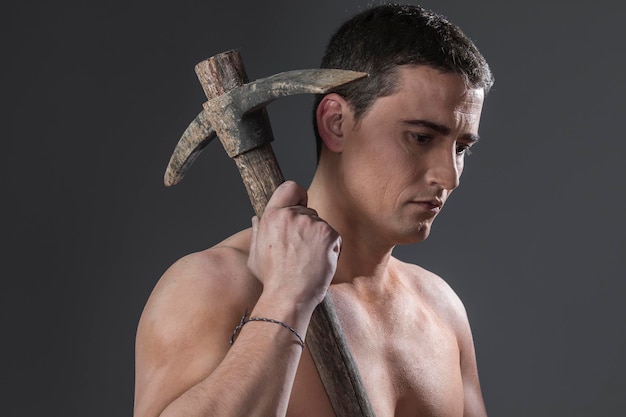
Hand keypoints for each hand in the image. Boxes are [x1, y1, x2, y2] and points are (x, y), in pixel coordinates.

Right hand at [247, 181, 340, 309]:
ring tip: (308, 260)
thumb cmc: (271, 279)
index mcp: (271, 216)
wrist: (288, 296)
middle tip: (301, 251)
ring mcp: (311, 224)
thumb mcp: (255, 255)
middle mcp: (291, 215)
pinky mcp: (329, 234)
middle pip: (308, 211)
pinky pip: (334, 237)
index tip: (301, 204)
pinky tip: (319, 263)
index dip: (298, 195)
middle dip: (307, 227)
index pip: (289, 187)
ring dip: (319, 239)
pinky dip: (331, 249)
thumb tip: (257, 218)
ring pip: (321, 225)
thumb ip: (257, 232)